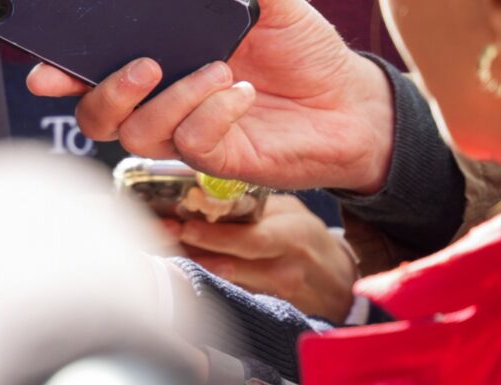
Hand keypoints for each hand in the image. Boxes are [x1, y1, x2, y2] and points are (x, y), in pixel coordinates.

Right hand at [26, 0, 396, 192]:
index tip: (43, 69)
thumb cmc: (303, 53)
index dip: (59, 71)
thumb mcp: (277, 1)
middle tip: (146, 64)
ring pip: (137, 134)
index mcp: (159, 58)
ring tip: (220, 69)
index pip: (90, 70)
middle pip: (95, 115)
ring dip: (173, 99)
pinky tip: (244, 91)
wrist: (354, 103)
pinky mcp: (219, 160)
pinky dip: (214, 112)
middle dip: (106, 92)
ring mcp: (187, 134)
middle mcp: (162, 101)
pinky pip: (192, 144)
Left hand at [168, 194, 358, 322]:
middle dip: (191, 249)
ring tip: (163, 248)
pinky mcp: (267, 309)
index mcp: (292, 237)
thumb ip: (254, 204)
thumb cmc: (308, 239)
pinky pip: (230, 293)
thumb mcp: (290, 212)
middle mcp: (284, 269)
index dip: (212, 236)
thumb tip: (207, 193)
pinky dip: (205, 279)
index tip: (181, 225)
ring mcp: (275, 294)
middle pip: (229, 264)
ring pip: (225, 281)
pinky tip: (183, 266)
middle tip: (161, 234)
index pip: (249, 239)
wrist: (339, 283)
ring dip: (191, 264)